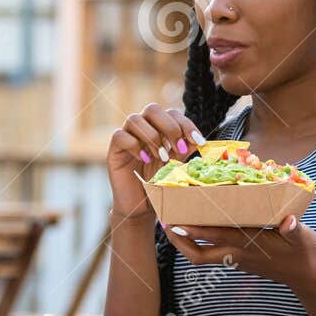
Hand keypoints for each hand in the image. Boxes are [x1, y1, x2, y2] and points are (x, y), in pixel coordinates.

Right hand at [107, 103, 207, 217]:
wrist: (142, 206)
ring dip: (152, 137)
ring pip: (135, 120)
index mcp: (159, 129)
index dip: (186, 124)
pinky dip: (134, 145)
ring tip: (161, 157)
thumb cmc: (159, 184)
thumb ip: (186, 150)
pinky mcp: (115, 150)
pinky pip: (120, 136)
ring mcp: (127, 137)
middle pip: (152, 109)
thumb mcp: (178, 165)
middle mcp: (143, 129)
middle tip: (179, 148)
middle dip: (169, 127)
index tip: (198, 141)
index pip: (172, 113)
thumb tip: (201, 140)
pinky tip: (143, 160)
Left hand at [164, 214, 315, 291]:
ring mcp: (236, 259)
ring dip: (186, 244)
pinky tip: (196, 229)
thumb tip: (290, 221)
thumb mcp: (303, 237)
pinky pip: (212, 254)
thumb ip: (294, 229)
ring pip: (202, 257)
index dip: (195, 232)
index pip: (216, 237)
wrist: (306, 277)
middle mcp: (237, 254)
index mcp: (249, 244)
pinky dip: (200, 243)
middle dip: (179, 242)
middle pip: (199, 255)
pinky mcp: (238, 260)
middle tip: (165, 224)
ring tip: (173, 225)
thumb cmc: (304, 252)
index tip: (176, 224)